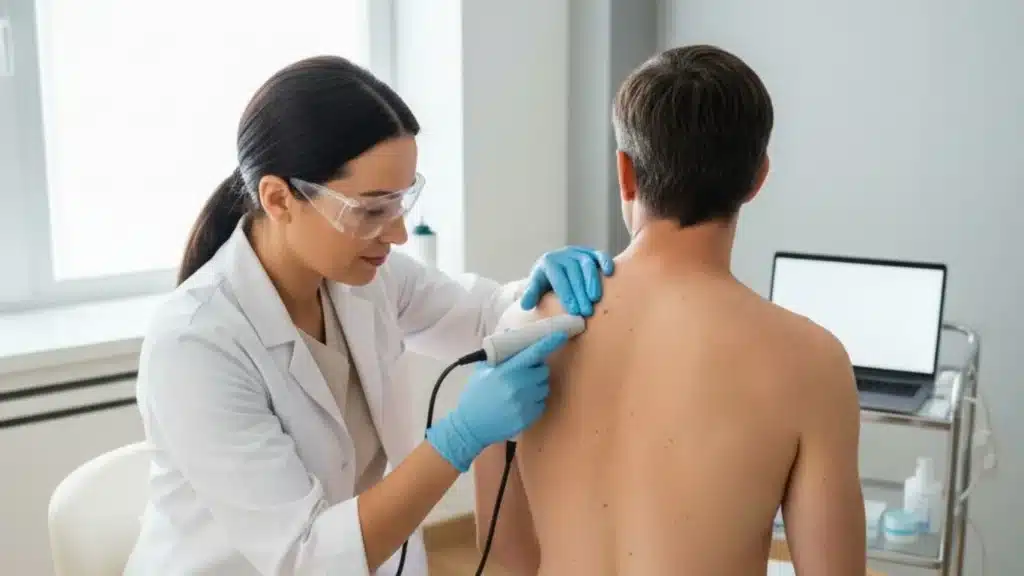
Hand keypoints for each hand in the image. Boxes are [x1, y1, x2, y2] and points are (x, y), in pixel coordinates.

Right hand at [426, 332, 568, 471]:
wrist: (471, 426)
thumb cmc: (475, 395)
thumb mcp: (482, 371)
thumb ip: (498, 354)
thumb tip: (510, 334)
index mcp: (506, 372)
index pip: (533, 353)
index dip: (548, 343)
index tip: (560, 335)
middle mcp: (518, 386)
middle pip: (543, 371)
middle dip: (537, 370)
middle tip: (526, 372)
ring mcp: (524, 403)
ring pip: (544, 387)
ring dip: (537, 385)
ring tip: (522, 389)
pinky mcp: (528, 418)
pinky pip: (542, 403)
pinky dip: (535, 401)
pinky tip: (520, 403)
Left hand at [521, 246, 613, 316]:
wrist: (553, 267)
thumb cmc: (545, 282)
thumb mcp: (536, 287)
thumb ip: (531, 294)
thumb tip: (526, 305)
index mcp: (548, 262)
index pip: (558, 279)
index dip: (566, 295)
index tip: (574, 311)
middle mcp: (563, 254)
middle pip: (574, 273)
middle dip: (580, 293)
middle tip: (586, 311)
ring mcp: (578, 252)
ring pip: (587, 264)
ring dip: (593, 281)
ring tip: (596, 299)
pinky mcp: (590, 252)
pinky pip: (599, 254)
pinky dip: (605, 262)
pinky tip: (610, 273)